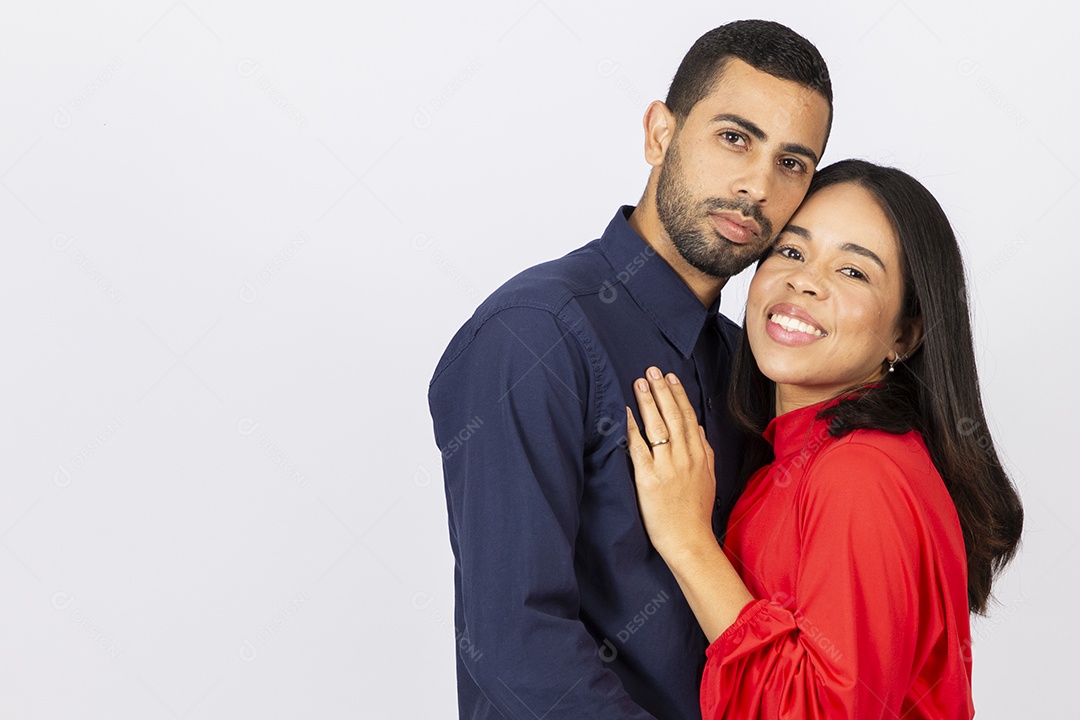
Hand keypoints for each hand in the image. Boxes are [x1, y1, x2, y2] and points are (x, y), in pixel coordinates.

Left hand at [626, 366, 717, 556]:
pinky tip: (626, 414)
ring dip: (648, 402)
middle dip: (662, 390)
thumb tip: (699, 429)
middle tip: (651, 370)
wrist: (689, 541)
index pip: (689, 418)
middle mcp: (685, 457)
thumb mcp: (709, 478)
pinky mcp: (649, 479)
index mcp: (699, 456)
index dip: (679, 395)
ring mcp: (667, 467)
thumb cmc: (696, 512)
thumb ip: (704, 451)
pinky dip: (633, 429)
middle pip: (674, 416)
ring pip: (658, 427)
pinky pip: (639, 448)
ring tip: (639, 383)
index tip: (670, 378)